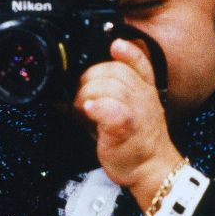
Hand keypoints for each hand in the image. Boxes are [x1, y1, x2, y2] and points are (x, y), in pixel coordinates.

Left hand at [74, 38, 182, 209]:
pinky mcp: (126, 126)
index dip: (128, 51)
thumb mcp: (123, 116)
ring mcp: (136, 110)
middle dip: (89, 79)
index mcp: (144, 91)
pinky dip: (96, 106)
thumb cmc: (135, 145)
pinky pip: (110, 107)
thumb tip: (62, 98)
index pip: (140, 62)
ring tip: (82, 109)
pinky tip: (89, 110)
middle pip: (114, 70)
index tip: (116, 45)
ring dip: (87, 94)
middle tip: (81, 98)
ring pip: (109, 85)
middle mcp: (142, 96)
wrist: (152, 170)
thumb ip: (99, 101)